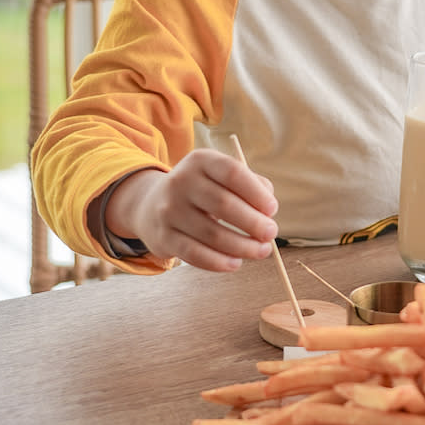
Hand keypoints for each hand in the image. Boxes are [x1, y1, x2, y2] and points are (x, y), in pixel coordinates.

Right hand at [103, 149, 278, 270]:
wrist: (151, 204)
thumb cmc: (202, 191)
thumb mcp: (221, 176)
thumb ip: (250, 184)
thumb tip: (268, 210)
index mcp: (201, 161)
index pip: (232, 172)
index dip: (256, 193)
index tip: (272, 210)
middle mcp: (181, 182)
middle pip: (223, 204)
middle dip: (253, 223)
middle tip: (271, 234)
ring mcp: (169, 210)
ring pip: (212, 234)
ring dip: (242, 246)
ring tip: (261, 250)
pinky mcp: (163, 237)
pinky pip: (195, 254)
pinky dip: (219, 262)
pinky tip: (235, 263)